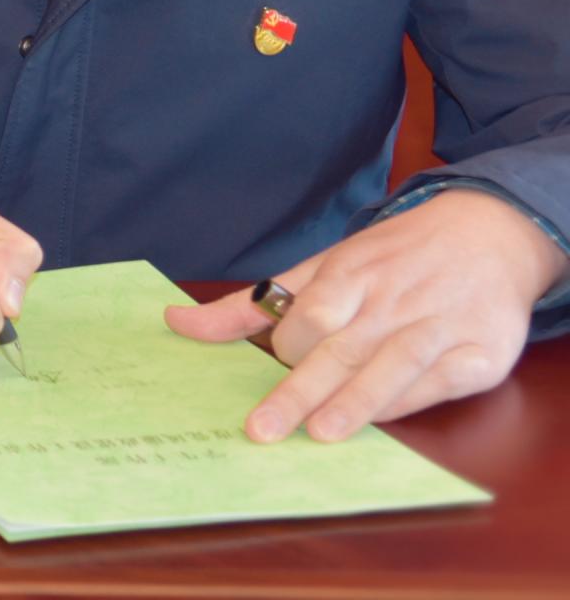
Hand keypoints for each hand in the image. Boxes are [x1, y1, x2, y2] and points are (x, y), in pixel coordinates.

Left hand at [166, 189, 564, 441]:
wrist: (489, 232)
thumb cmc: (390, 258)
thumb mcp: (318, 268)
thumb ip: (250, 306)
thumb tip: (174, 324)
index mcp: (347, 275)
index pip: (306, 318)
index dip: (287, 350)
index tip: (268, 375)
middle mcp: (389, 301)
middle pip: (340, 348)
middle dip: (299, 390)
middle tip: (263, 429)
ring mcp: (437, 325)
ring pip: (390, 365)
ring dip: (356, 400)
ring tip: (321, 433)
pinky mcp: (480, 351)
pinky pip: (441, 379)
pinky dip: (412, 399)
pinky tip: (386, 420)